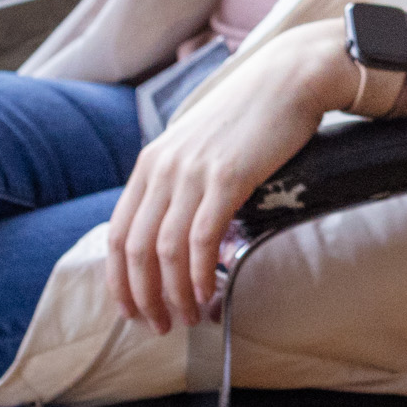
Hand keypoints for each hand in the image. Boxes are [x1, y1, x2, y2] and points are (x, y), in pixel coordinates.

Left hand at [101, 19, 359, 334]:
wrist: (288, 79)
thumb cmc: (249, 116)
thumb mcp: (197, 145)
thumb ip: (178, 181)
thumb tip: (174, 231)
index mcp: (150, 162)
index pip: (118, 234)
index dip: (120, 281)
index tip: (132, 311)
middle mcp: (162, 167)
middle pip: (136, 249)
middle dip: (143, 298)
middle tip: (160, 327)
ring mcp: (192, 172)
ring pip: (166, 250)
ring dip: (173, 294)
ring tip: (189, 317)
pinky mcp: (226, 177)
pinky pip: (202, 238)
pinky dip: (200, 273)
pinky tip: (209, 292)